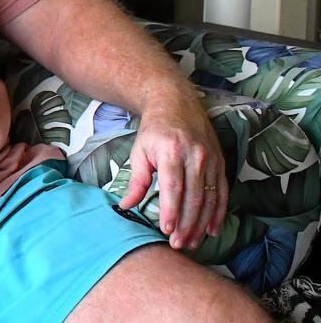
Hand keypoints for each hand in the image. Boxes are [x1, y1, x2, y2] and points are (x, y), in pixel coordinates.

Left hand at [117, 89, 226, 249]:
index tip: (167, 230)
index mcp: (171, 151)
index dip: (171, 210)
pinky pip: (222, 191)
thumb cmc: (154, 130)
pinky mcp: (220, 162)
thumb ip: (137, 180)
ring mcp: (211, 159)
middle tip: (179, 244)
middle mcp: (195, 155)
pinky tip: (211, 229)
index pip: (173, 186)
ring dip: (201, 223)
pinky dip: (218, 212)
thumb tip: (126, 206)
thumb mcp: (139, 151)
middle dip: (187, 223)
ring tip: (192, 242)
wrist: (177, 104)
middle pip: (193, 196)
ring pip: (209, 197)